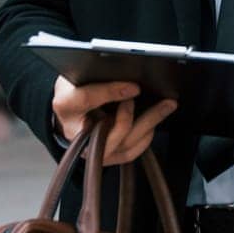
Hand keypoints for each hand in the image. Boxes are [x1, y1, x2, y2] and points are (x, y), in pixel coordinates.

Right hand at [51, 77, 177, 165]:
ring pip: (126, 143)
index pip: (87, 99)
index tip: (134, 87)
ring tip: (167, 105)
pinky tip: (156, 121)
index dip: (111, 92)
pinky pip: (131, 151)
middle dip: (138, 114)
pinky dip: (146, 136)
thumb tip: (128, 76)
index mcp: (66, 106)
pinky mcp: (108, 157)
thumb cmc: (74, 91)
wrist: (69, 114)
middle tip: (160, 101)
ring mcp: (94, 150)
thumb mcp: (79, 75)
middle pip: (111, 130)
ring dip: (150, 123)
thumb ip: (98, 75)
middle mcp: (78, 135)